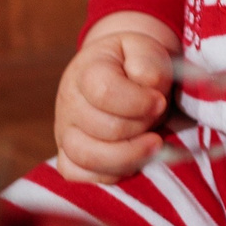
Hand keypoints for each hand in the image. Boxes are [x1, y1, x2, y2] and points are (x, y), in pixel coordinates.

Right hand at [53, 14, 178, 183]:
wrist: (120, 73)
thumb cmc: (136, 64)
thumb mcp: (146, 50)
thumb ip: (149, 62)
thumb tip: (147, 83)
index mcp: (86, 71)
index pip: (105, 92)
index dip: (139, 102)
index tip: (160, 101)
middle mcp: (68, 102)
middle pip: (102, 128)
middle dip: (140, 128)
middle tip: (158, 120)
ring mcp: (64, 131)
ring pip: (86, 156)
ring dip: (128, 156)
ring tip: (154, 146)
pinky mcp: (67, 155)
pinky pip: (76, 175)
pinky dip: (107, 174)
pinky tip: (131, 162)